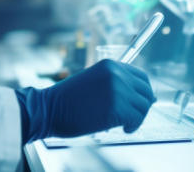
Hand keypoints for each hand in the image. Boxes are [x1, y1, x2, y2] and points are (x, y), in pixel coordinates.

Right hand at [14, 59, 155, 141]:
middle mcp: (117, 74)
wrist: (48, 109)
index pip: (141, 76)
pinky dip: (133, 126)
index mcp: (111, 65)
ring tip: (124, 124)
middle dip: (143, 106)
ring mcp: (118, 90)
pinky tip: (123, 128)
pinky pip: (136, 119)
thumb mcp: (94, 82)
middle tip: (133, 116)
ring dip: (137, 118)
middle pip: (146, 91)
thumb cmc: (67, 100)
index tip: (140, 102)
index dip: (143, 91)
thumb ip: (116, 85)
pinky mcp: (117, 108)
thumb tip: (145, 98)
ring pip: (143, 107)